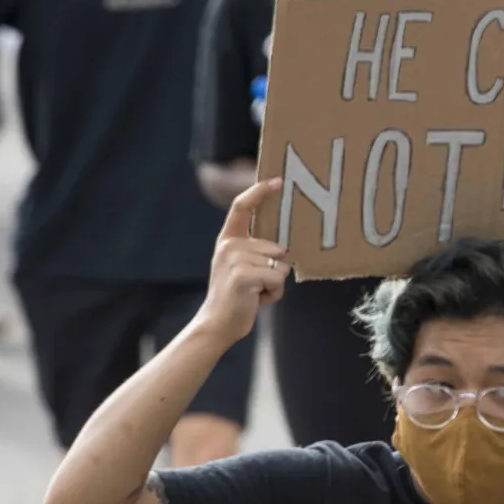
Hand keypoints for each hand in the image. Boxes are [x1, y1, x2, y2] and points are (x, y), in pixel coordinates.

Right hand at [197, 178, 288, 346]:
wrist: (218, 323)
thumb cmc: (238, 297)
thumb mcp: (243, 267)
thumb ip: (257, 252)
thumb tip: (286, 247)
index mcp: (228, 239)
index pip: (242, 207)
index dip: (259, 191)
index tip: (277, 180)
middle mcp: (229, 245)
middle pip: (278, 247)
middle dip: (276, 270)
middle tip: (256, 285)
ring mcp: (235, 258)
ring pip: (281, 265)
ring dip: (275, 284)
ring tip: (255, 292)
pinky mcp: (244, 274)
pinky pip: (278, 279)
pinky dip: (274, 294)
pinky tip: (256, 300)